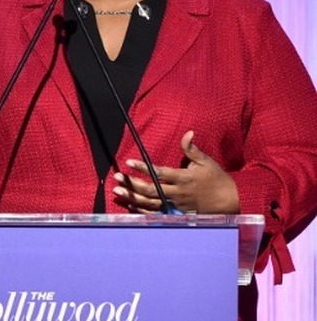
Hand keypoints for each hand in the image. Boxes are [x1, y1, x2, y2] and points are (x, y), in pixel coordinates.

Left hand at [113, 131, 239, 213]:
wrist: (231, 201)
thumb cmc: (217, 179)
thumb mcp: (206, 161)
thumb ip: (192, 149)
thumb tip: (188, 132)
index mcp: (183, 178)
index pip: (159, 172)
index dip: (143, 167)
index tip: (129, 162)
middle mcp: (178, 192)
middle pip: (150, 189)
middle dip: (131, 183)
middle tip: (116, 177)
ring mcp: (176, 205)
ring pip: (151, 203)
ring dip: (133, 197)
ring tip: (117, 191)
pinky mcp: (177, 214)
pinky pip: (157, 214)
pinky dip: (143, 211)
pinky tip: (131, 206)